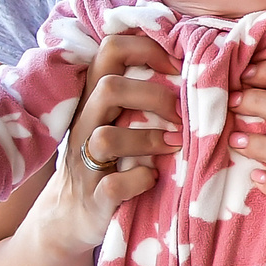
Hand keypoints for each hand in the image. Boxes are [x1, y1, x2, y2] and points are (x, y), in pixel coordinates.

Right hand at [28, 35, 180, 252]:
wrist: (70, 217)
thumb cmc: (109, 160)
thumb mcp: (119, 121)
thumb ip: (142, 96)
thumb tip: (194, 70)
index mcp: (94, 100)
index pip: (110, 50)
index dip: (146, 49)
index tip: (177, 66)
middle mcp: (85, 125)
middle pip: (108, 87)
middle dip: (153, 95)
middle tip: (180, 114)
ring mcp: (85, 163)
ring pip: (106, 137)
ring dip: (148, 139)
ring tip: (175, 145)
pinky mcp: (94, 198)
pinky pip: (113, 185)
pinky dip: (139, 181)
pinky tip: (154, 179)